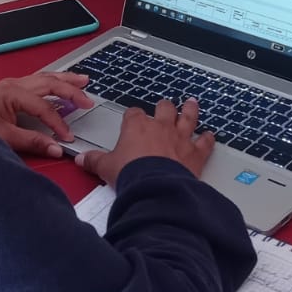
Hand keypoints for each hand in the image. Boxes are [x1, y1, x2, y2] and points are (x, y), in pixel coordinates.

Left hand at [0, 71, 92, 159]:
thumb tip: (56, 148)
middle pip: (49, 83)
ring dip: (64, 80)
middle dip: (71, 89)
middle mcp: (13, 85)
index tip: (67, 137)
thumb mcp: (3, 138)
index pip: (44, 107)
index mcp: (12, 93)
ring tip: (82, 80)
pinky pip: (36, 82)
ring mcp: (9, 85)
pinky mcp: (7, 90)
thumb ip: (32, 142)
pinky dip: (51, 82)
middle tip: (89, 98)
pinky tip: (58, 84)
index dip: (58, 123)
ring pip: (44, 78)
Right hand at [76, 97, 214, 184]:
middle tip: (165, 106)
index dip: (133, 116)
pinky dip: (208, 139)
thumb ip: (94, 161)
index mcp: (137, 127)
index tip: (133, 119)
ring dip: (190, 111)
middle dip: (165, 107)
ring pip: (188, 118)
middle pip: (164, 108)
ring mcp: (180, 138)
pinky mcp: (195, 153)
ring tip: (192, 104)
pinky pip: (204, 142)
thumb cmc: (131, 174)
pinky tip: (210, 135)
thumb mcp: (106, 168)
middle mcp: (160, 128)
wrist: (155, 187)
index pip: (134, 114)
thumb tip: (82, 159)